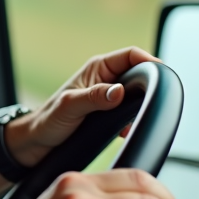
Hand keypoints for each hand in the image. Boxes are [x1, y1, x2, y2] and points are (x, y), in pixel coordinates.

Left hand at [5, 47, 159, 166]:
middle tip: (152, 103)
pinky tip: (126, 132)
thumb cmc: (47, 121)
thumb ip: (94, 98)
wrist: (36, 143)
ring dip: (140, 107)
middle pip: (139, 74)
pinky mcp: (109, 112)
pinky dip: (132, 121)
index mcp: (97, 68)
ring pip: (137, 95)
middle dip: (149, 87)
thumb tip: (118, 92)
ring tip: (135, 120)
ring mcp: (107, 96)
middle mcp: (104, 79)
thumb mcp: (70, 108)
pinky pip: (131, 112)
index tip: (162, 77)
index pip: (132, 55)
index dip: (150, 62)